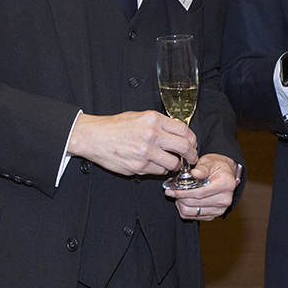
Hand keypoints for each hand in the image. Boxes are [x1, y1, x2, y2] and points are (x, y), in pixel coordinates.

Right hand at [67, 110, 196, 176]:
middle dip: (191, 155)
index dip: (193, 139)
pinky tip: (154, 164)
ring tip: (171, 162)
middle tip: (191, 158)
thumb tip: (178, 132)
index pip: (185, 131)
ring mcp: (145, 153)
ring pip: (173, 163)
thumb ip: (160, 123)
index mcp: (153, 120)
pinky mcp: (138, 167)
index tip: (193, 144)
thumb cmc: (115, 126)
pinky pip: (158, 171)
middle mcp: (152, 135)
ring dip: (175, 164)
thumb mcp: (140, 116)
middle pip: (184, 148)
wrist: (94, 137)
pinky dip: (160, 169)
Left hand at [166, 153, 242, 220]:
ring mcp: (220, 209)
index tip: (172, 190)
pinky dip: (186, 209)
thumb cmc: (217, 166)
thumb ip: (202, 168)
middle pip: (195, 203)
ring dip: (182, 204)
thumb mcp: (209, 162)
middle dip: (180, 197)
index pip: (201, 192)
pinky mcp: (214, 215)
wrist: (226, 174)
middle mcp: (225, 199)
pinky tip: (185, 200)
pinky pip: (194, 217)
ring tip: (180, 195)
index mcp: (226, 184)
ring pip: (192, 212)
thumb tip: (194, 173)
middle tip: (173, 191)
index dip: (184, 192)